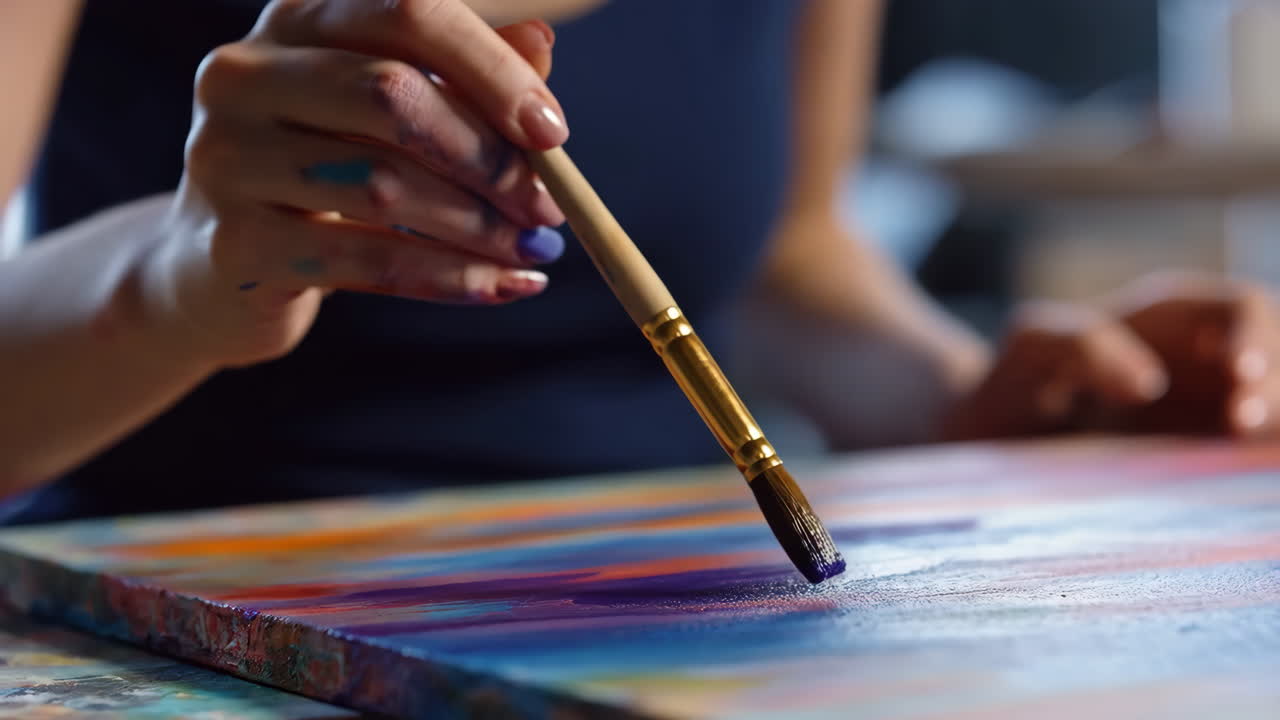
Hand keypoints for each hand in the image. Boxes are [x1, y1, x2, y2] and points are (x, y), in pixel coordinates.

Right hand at [146, 0, 567, 366]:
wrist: (215, 269)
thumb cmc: (325, 172)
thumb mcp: (388, 113)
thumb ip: (460, 75)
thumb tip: (541, 43)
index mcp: (297, 18)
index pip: (407, 11)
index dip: (491, 70)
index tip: (553, 132)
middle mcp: (246, 73)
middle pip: (392, 95)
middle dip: (489, 157)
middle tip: (549, 206)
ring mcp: (228, 157)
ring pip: (383, 183)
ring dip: (480, 225)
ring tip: (536, 250)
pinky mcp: (235, 243)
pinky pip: (367, 259)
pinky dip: (450, 276)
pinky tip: (503, 286)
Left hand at [943, 273, 1279, 439]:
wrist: (996, 438)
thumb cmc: (1015, 380)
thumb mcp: (1033, 346)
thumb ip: (1081, 345)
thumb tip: (1147, 383)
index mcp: (1170, 317)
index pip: (1241, 308)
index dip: (1254, 334)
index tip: (1241, 373)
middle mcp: (1204, 356)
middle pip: (1274, 353)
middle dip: (1273, 384)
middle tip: (1241, 422)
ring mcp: (1210, 405)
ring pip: (1271, 401)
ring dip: (1272, 418)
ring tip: (1239, 439)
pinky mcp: (1204, 452)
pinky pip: (1249, 451)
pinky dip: (1258, 455)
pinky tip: (1245, 470)